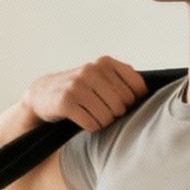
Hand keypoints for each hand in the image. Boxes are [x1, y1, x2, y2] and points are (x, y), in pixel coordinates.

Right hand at [24, 55, 148, 131]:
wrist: (42, 95)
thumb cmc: (79, 89)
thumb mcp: (100, 77)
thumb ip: (123, 80)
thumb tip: (147, 94)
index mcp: (105, 63)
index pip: (137, 87)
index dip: (134, 101)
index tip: (122, 103)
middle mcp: (92, 70)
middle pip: (123, 104)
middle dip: (116, 113)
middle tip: (103, 111)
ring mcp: (78, 85)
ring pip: (109, 116)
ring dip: (103, 122)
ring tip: (93, 115)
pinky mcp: (66, 102)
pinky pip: (92, 124)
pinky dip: (91, 127)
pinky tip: (83, 120)